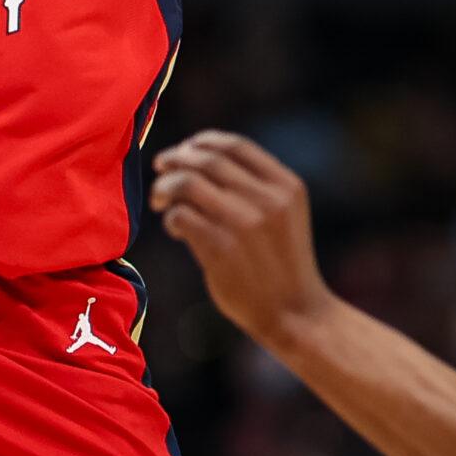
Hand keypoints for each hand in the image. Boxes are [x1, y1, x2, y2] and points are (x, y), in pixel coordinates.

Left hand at [152, 131, 333, 348]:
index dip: (202, 142)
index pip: (235, 145)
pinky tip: (174, 228)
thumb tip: (195, 157)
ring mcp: (245, 224)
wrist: (295, 313)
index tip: (184, 149)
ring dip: (165, 186)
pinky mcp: (222, 250)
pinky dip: (170, 217)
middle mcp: (268, 200)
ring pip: (188, 183)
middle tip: (160, 167)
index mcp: (286, 186)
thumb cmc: (281, 262)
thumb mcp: (284, 213)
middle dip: (175, 158)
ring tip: (160, 199)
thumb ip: (254, 186)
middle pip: (206, 160)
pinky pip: (181, 216)